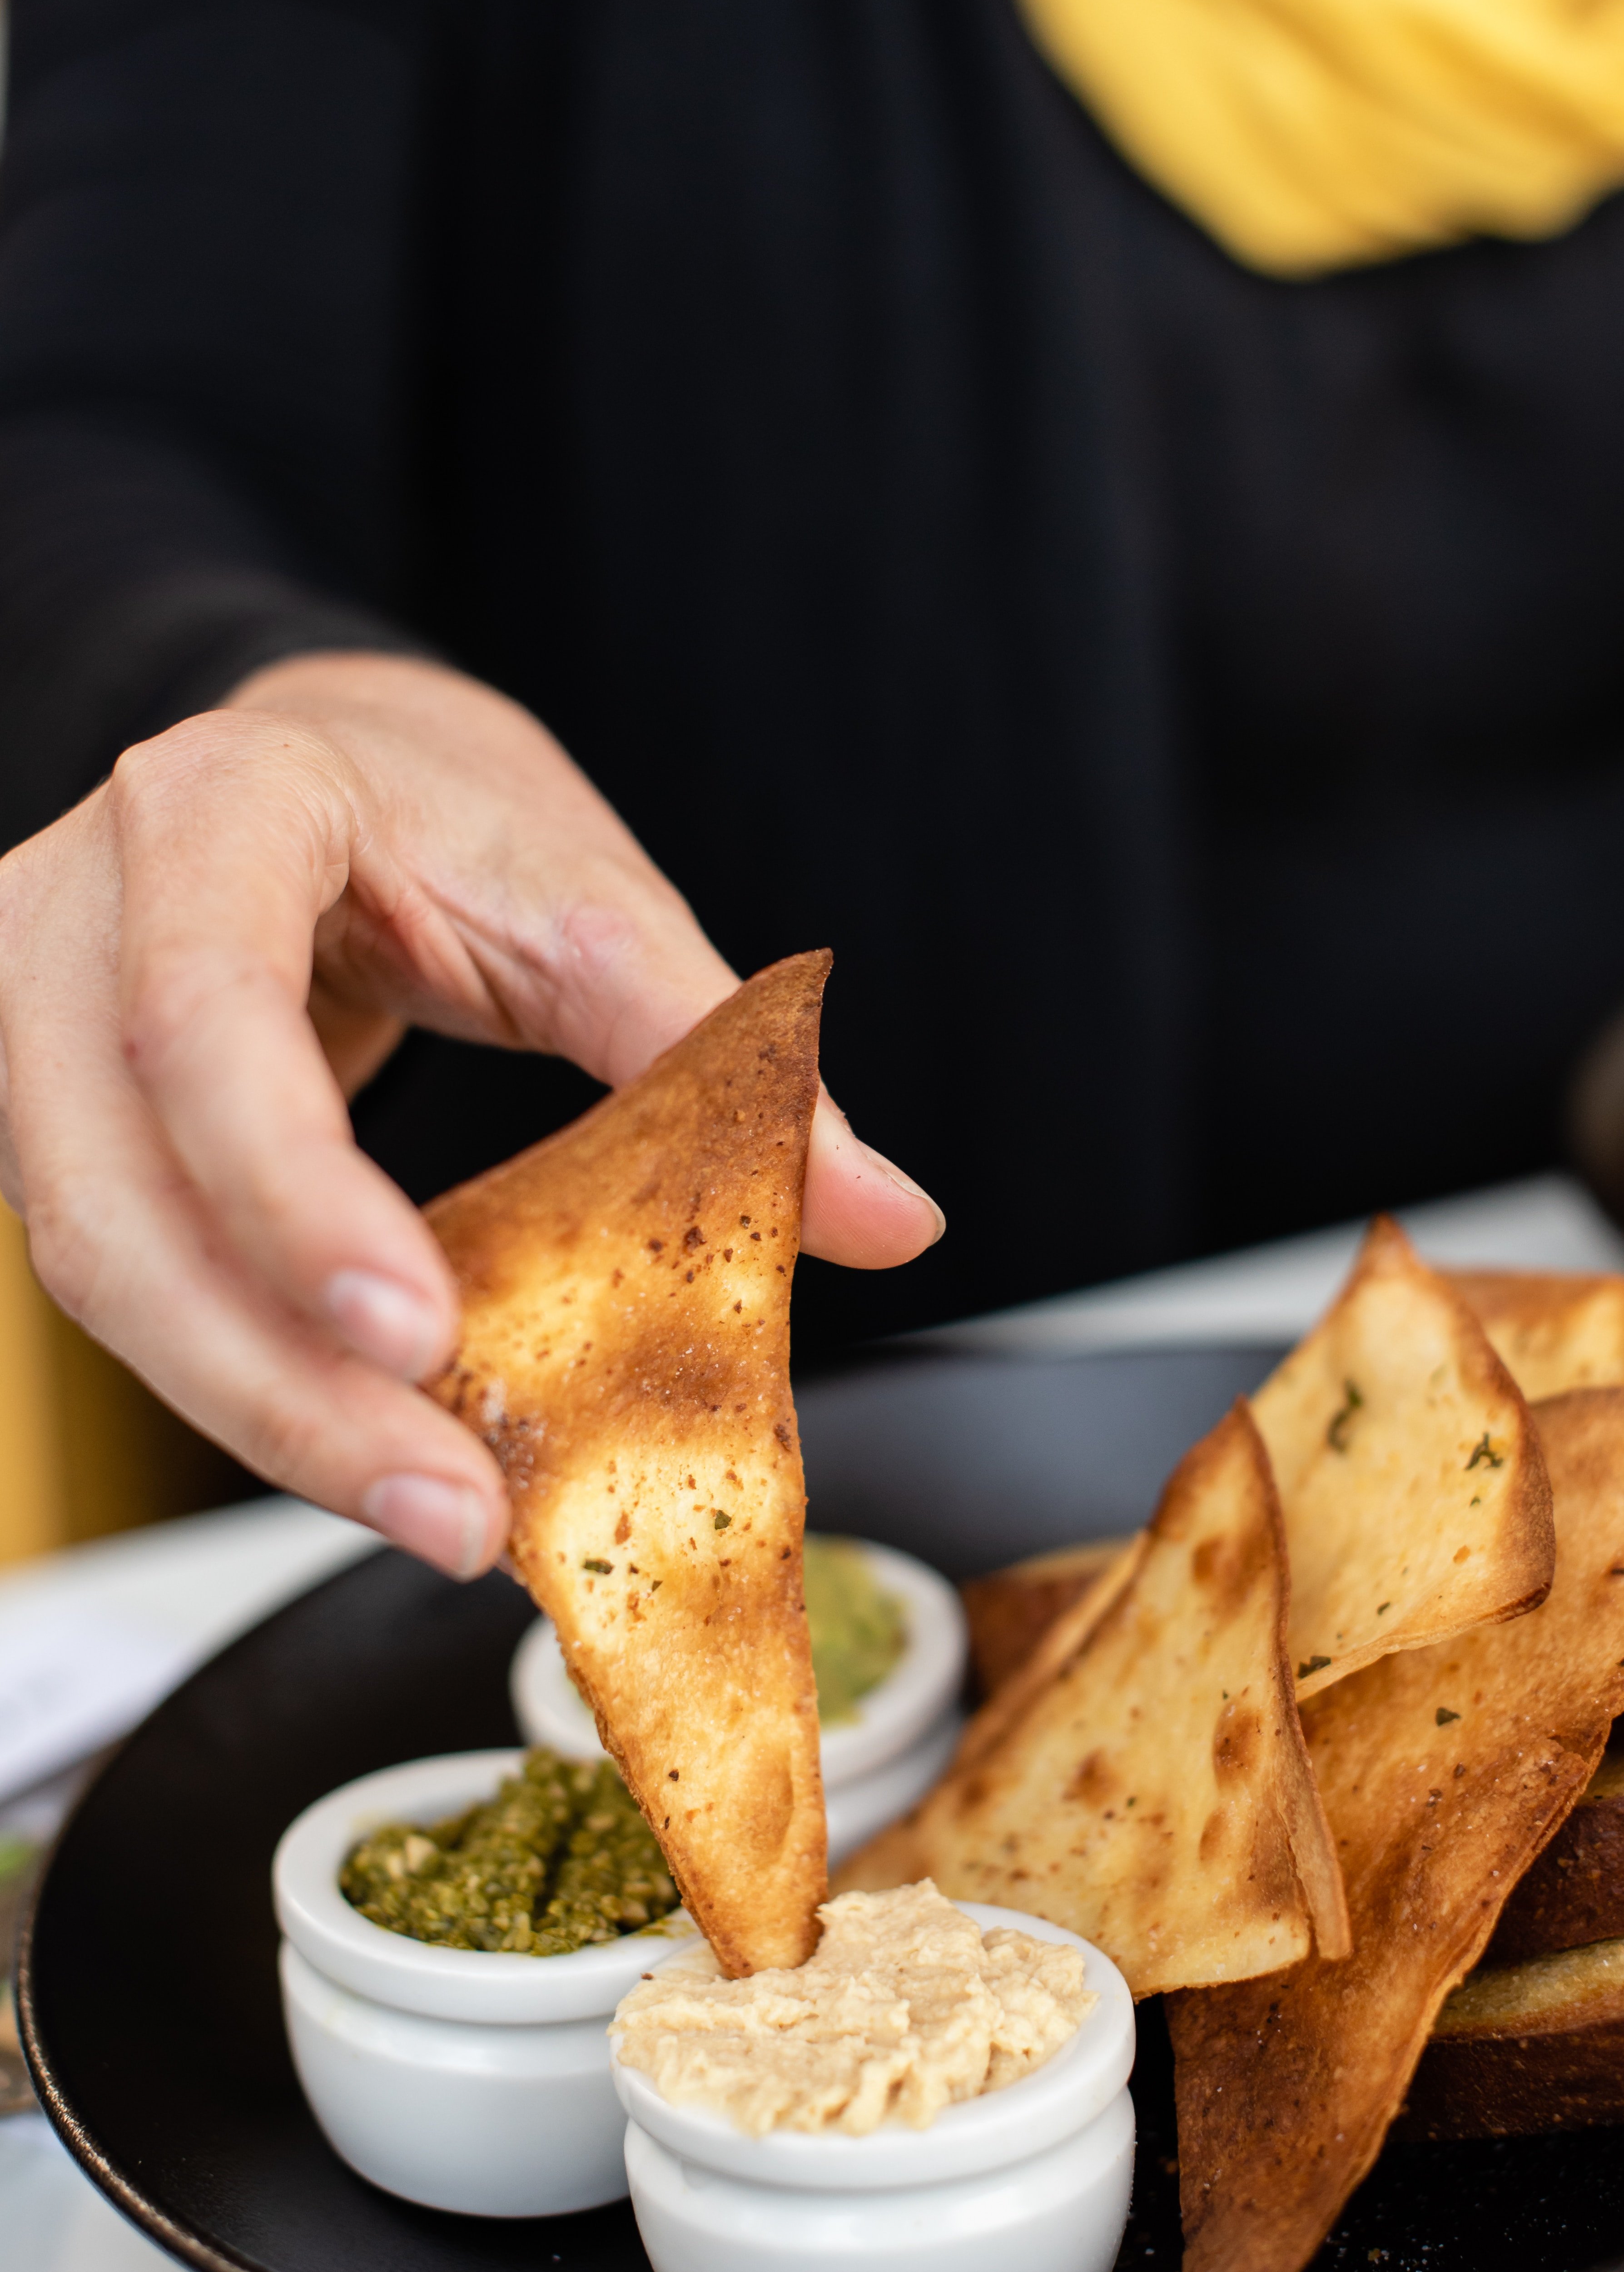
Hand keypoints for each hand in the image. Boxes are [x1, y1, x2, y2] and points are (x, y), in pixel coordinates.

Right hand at [0, 653, 942, 1574]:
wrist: (324, 764)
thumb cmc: (446, 819)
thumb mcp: (590, 900)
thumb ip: (724, 1053)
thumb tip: (889, 1216)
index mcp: (213, 816)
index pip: (205, 1019)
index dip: (296, 1192)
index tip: (420, 1330)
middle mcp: (71, 921)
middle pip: (120, 1195)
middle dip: (283, 1382)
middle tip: (452, 1502)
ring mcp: (22, 1024)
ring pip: (96, 1269)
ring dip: (264, 1414)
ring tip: (437, 1507)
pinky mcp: (40, 1119)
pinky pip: (120, 1280)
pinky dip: (244, 1375)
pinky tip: (365, 1442)